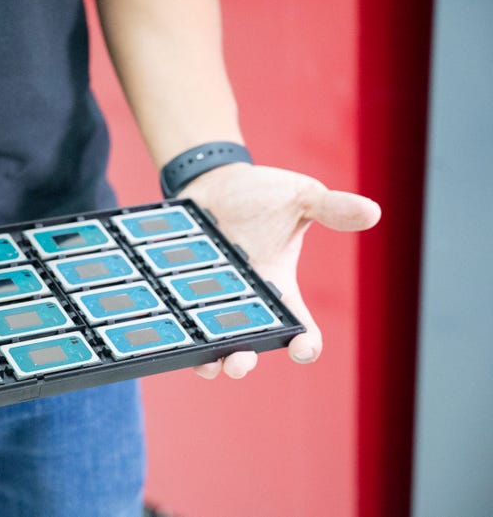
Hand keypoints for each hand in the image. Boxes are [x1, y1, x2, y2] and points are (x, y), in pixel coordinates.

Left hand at [181, 163, 380, 378]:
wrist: (213, 181)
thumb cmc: (263, 193)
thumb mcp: (301, 196)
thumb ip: (332, 208)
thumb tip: (373, 212)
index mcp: (280, 288)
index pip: (300, 327)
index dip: (305, 345)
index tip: (302, 348)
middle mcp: (248, 302)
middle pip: (252, 346)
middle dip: (245, 360)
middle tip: (241, 361)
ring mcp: (214, 299)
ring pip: (214, 344)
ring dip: (211, 360)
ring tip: (208, 364)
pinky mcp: (183, 289)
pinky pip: (180, 319)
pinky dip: (177, 331)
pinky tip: (171, 331)